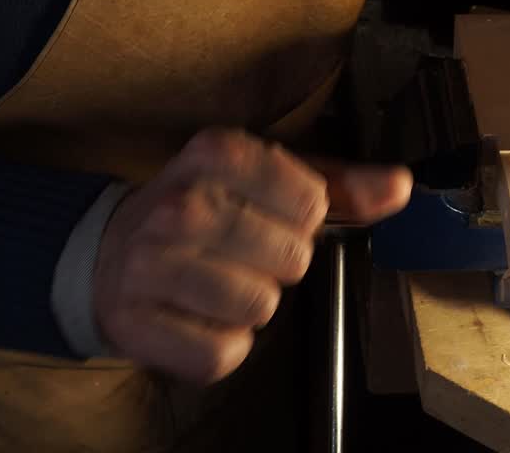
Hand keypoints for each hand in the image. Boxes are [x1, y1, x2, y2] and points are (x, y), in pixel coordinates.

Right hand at [93, 128, 410, 383]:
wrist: (109, 253)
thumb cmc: (206, 210)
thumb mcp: (266, 181)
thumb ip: (340, 184)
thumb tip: (400, 185)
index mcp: (215, 154)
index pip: (311, 200)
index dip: (304, 218)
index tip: (271, 215)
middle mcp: (179, 205)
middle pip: (292, 258)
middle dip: (279, 264)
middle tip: (241, 254)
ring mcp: (150, 265)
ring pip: (260, 308)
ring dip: (252, 306)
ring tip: (219, 284)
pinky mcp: (136, 323)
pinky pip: (222, 355)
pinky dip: (221, 346)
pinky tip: (197, 318)